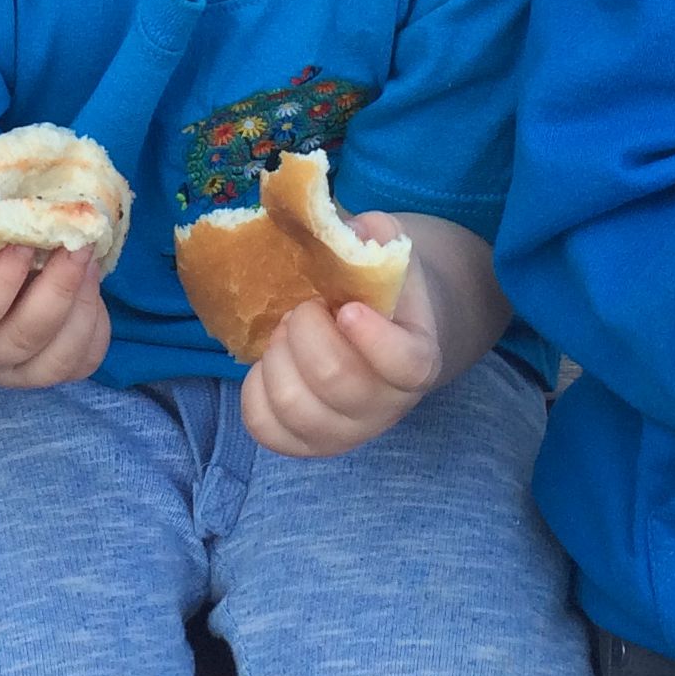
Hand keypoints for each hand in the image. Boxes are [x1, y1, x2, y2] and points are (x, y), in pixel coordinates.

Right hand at [0, 187, 111, 387]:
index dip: (1, 280)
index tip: (25, 241)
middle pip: (22, 338)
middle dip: (59, 287)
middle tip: (77, 243)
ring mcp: (11, 371)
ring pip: (58, 359)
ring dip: (83, 306)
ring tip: (90, 261)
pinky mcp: (45, 372)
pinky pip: (82, 362)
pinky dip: (96, 326)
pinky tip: (90, 288)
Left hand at [241, 214, 442, 456]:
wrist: (381, 334)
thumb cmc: (381, 290)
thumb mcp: (388, 252)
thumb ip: (374, 235)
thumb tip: (345, 231)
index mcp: (419, 358)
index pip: (405, 364)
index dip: (374, 339)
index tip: (347, 308)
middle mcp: (387, 406)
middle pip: (334, 379)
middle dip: (305, 330)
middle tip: (305, 309)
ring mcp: (346, 433)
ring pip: (294, 406)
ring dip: (278, 356)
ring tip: (286, 333)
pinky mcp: (306, 445)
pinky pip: (265, 426)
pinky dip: (255, 388)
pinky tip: (272, 362)